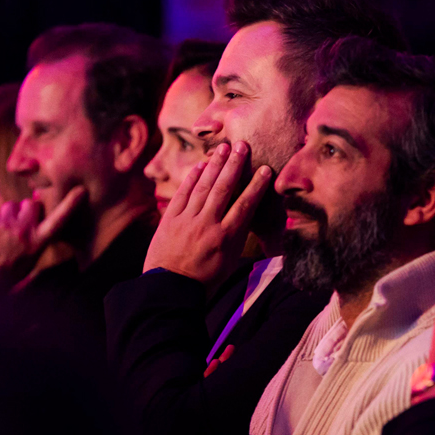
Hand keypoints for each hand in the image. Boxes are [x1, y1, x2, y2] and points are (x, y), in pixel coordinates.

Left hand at [0, 186, 85, 286]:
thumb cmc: (6, 275)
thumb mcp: (30, 262)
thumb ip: (36, 239)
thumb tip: (39, 222)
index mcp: (38, 242)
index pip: (59, 220)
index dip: (71, 204)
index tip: (81, 191)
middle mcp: (24, 230)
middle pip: (31, 204)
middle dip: (26, 210)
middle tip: (19, 224)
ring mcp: (6, 224)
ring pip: (10, 205)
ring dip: (7, 214)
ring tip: (1, 232)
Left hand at [142, 141, 272, 287]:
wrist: (170, 290)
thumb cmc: (204, 280)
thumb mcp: (229, 263)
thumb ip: (237, 237)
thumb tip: (246, 217)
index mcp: (226, 238)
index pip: (245, 206)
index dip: (256, 186)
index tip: (265, 169)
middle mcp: (207, 225)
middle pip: (224, 189)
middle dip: (234, 165)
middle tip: (242, 145)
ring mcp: (187, 220)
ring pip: (203, 187)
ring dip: (214, 165)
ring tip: (224, 148)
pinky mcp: (170, 219)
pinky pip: (182, 193)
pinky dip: (191, 178)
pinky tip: (200, 165)